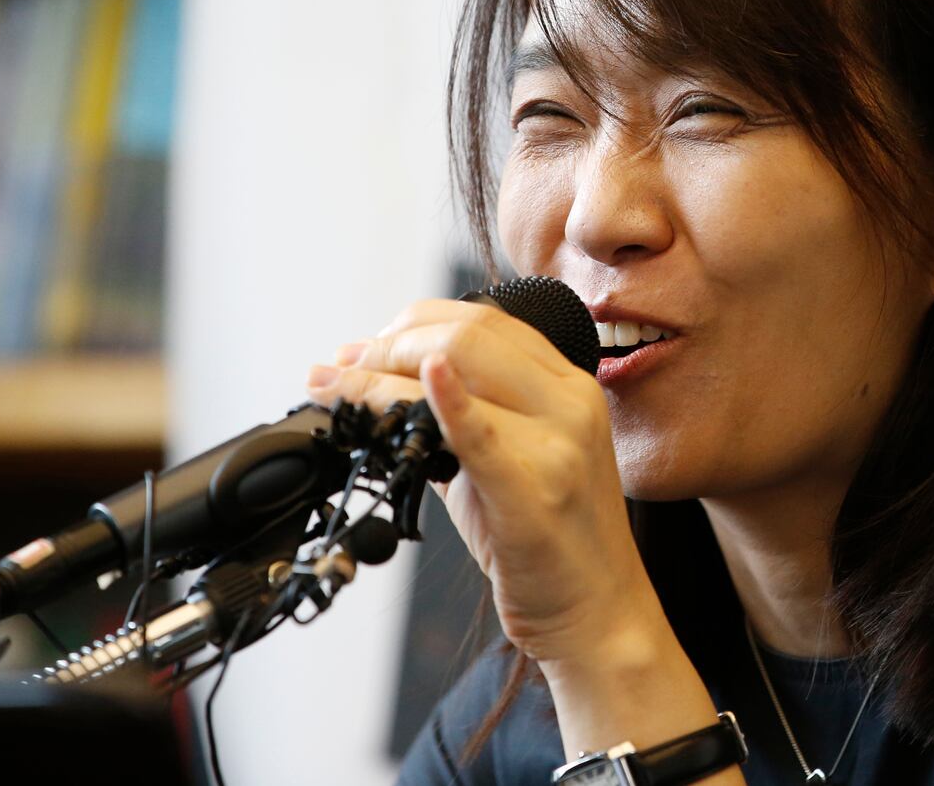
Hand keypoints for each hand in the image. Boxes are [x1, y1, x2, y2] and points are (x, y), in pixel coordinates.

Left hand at [305, 299, 668, 669]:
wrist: (598, 613)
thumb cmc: (551, 542)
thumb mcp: (516, 460)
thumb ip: (466, 420)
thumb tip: (388, 388)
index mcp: (570, 387)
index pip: (487, 321)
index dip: (416, 322)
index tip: (368, 344)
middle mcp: (570, 403)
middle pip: (470, 334)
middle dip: (390, 343)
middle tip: (343, 367)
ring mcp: (558, 444)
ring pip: (458, 371)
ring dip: (378, 375)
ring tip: (335, 386)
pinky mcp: (533, 492)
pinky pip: (480, 436)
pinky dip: (444, 403)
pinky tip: (412, 388)